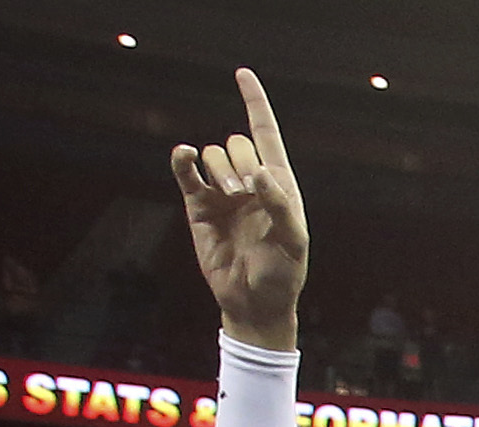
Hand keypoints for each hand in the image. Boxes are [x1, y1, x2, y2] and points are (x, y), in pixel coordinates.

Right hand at [170, 68, 306, 351]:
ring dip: (221, 171)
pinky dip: (183, 160)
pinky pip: (186, 172)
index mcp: (280, 184)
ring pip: (214, 155)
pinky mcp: (198, 205)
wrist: (253, 300)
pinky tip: (185, 156)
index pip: (266, 134)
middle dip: (241, 164)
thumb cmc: (282, 273)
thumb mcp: (294, 242)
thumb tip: (260, 173)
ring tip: (230, 200)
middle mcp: (250, 182)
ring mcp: (223, 192)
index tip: (242, 73)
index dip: (255, 103)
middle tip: (246, 197)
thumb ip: (281, 206)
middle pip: (238, 144)